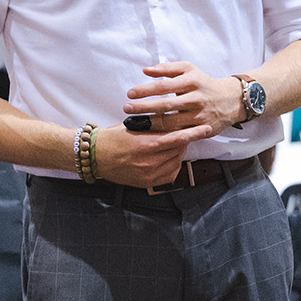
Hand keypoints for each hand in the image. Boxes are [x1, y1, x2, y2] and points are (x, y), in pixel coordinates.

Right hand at [89, 121, 216, 188]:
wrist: (94, 156)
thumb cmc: (112, 137)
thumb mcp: (133, 125)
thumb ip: (153, 124)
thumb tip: (172, 117)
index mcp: (145, 144)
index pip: (176, 138)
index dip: (193, 133)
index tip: (206, 128)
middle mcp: (149, 162)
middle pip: (178, 150)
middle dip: (185, 140)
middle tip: (185, 131)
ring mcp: (148, 175)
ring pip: (175, 162)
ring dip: (179, 152)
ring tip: (174, 144)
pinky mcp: (147, 183)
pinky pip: (169, 175)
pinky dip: (173, 165)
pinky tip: (168, 157)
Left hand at [123, 62, 246, 135]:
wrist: (230, 100)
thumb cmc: (203, 83)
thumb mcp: (188, 69)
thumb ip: (166, 69)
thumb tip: (145, 70)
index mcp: (190, 81)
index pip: (163, 86)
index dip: (145, 90)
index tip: (129, 94)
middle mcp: (195, 99)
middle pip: (165, 105)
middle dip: (143, 108)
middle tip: (126, 109)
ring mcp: (199, 116)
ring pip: (171, 123)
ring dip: (150, 124)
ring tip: (134, 124)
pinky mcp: (202, 130)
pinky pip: (180, 135)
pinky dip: (165, 136)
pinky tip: (152, 136)